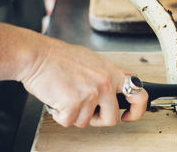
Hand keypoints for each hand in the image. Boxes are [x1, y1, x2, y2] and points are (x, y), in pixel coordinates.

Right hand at [21, 38, 147, 126]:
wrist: (37, 55)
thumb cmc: (59, 57)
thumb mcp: (92, 60)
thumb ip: (107, 75)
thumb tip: (119, 85)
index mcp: (111, 73)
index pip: (139, 95)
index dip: (137, 110)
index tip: (128, 115)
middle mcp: (104, 83)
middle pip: (111, 118)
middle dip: (97, 119)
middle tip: (85, 109)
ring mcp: (90, 93)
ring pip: (86, 122)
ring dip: (74, 114)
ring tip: (66, 96)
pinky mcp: (74, 103)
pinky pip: (69, 122)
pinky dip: (60, 115)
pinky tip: (57, 99)